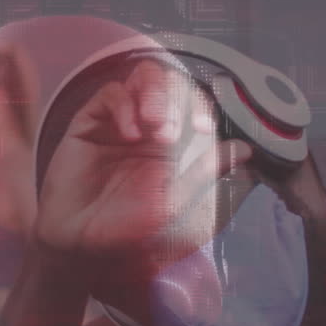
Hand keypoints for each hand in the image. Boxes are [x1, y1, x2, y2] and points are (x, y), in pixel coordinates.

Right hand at [34, 59, 252, 286]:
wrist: (79, 247)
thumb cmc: (129, 234)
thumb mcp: (176, 205)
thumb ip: (207, 174)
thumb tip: (246, 149)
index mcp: (176, 147)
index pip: (197, 106)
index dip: (204, 109)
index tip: (204, 129)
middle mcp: (150, 129)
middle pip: (174, 84)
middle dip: (179, 100)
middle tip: (170, 133)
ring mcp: (121, 122)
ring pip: (145, 78)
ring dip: (155, 94)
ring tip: (154, 125)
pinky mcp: (90, 123)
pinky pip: (112, 94)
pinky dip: (124, 106)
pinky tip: (129, 134)